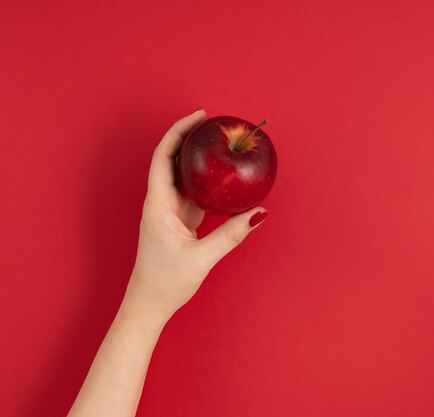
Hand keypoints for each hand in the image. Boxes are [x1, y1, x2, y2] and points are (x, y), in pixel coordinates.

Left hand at [124, 109, 267, 323]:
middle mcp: (160, 202)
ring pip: (180, 174)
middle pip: (171, 159)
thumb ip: (232, 234)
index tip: (200, 117)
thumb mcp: (202, 258)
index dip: (179, 131)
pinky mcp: (177, 220)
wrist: (148, 304)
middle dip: (189, 137)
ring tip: (217, 143)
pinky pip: (191, 192)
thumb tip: (259, 213)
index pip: (164, 157)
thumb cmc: (166, 282)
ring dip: (196, 156)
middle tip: (213, 123)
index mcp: (158, 205)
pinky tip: (220, 177)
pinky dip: (204, 180)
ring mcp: (168, 211)